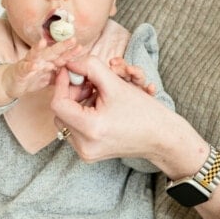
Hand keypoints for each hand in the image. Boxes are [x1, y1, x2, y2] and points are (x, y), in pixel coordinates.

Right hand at [0, 38, 82, 104]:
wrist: (12, 82)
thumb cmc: (32, 77)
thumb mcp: (49, 77)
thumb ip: (61, 75)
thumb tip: (78, 77)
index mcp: (48, 61)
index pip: (61, 56)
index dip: (70, 52)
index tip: (81, 47)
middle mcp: (39, 59)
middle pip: (51, 52)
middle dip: (61, 46)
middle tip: (72, 40)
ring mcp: (29, 63)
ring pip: (35, 55)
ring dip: (40, 49)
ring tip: (46, 43)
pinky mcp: (20, 71)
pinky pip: (24, 68)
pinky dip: (29, 67)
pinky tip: (34, 65)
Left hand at [50, 56, 176, 163]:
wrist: (161, 137)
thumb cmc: (143, 111)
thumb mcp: (116, 84)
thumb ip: (91, 68)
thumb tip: (70, 63)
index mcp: (90, 128)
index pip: (58, 103)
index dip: (62, 83)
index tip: (71, 70)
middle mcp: (84, 145)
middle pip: (60, 112)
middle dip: (71, 93)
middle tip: (88, 83)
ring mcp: (85, 152)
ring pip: (65, 120)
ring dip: (76, 103)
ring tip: (96, 95)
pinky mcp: (88, 154)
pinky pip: (74, 129)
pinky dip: (81, 115)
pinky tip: (98, 108)